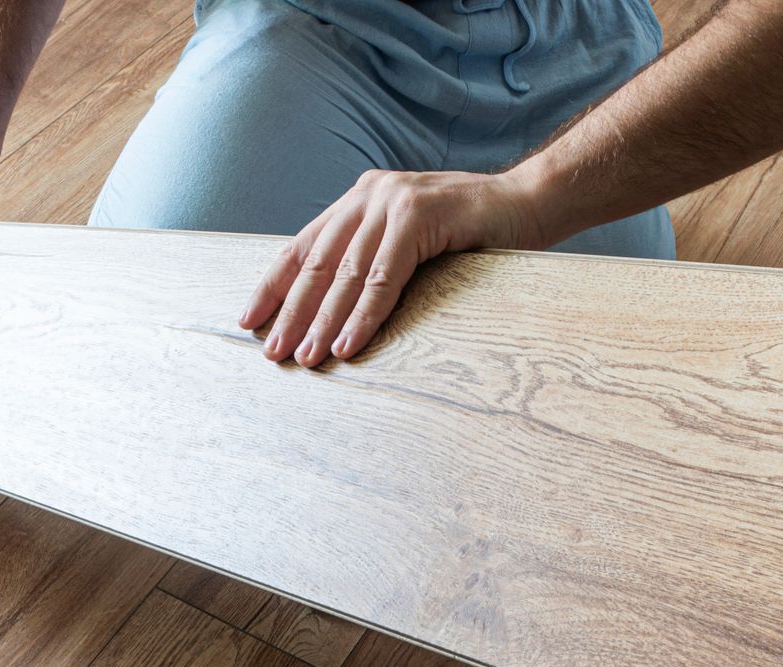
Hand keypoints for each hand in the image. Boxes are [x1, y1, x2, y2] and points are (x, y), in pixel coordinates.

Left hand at [239, 167, 551, 366]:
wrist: (533, 202)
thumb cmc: (476, 233)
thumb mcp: (414, 242)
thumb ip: (376, 259)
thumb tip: (332, 309)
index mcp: (362, 199)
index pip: (306, 246)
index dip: (274, 286)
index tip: (250, 321)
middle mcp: (370, 194)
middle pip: (318, 261)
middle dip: (292, 312)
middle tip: (273, 352)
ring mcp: (394, 200)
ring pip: (346, 273)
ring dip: (323, 321)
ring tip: (306, 357)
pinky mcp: (419, 216)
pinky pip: (383, 276)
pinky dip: (363, 315)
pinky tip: (348, 344)